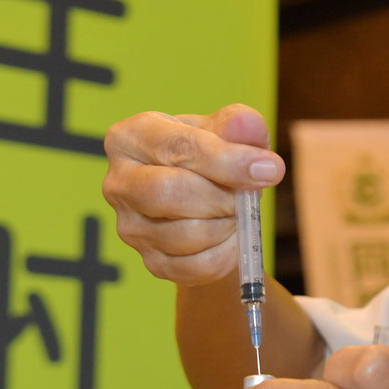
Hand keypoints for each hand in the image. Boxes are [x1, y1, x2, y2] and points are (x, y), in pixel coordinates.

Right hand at [101, 104, 282, 284]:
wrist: (208, 202)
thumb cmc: (212, 157)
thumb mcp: (226, 131)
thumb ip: (239, 123)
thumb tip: (247, 126)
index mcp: (130, 138)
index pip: (178, 148)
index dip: (228, 160)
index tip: (270, 169)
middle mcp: (119, 183)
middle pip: (171, 193)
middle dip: (222, 196)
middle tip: (245, 194)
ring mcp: (130, 227)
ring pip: (188, 234)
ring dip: (228, 224)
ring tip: (234, 211)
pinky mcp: (151, 262)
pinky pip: (199, 266)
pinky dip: (227, 253)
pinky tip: (230, 235)